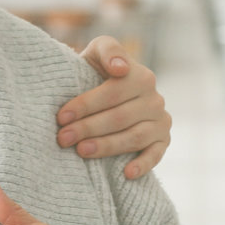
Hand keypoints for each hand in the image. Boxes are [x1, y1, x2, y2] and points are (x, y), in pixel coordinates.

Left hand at [59, 36, 170, 178]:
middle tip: (63, 138)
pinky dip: (143, 164)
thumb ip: (108, 50)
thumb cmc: (95, 72)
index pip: (113, 92)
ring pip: (135, 137)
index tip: (61, 117)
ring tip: (81, 151)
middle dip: (89, 128)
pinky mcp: (163, 140)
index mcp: (140, 76)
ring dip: (107, 146)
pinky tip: (126, 173)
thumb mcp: (98, 52)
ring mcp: (161, 120)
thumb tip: (120, 69)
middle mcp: (155, 98)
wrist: (103, 91)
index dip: (86, 105)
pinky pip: (156, 155)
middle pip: (120, 117)